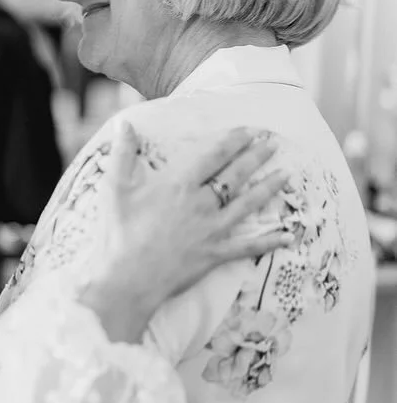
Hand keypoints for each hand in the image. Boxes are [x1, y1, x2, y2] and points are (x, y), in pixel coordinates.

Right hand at [85, 121, 289, 341]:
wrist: (128, 278)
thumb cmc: (118, 233)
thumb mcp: (114, 187)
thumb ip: (122, 153)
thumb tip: (123, 124)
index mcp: (178, 185)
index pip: (212, 156)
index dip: (233, 141)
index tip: (248, 130)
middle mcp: (201, 204)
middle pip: (235, 175)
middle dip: (256, 156)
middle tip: (273, 143)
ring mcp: (212, 230)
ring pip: (247, 204)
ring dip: (268, 188)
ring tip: (286, 174)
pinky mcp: (216, 254)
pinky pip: (248, 247)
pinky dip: (269, 241)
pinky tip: (288, 235)